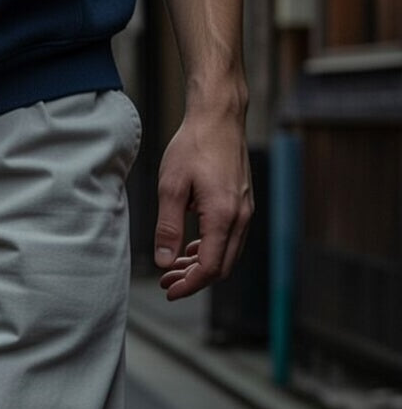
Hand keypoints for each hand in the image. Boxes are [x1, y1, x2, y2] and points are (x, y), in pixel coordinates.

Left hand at [154, 106, 252, 300]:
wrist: (218, 117)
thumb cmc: (193, 146)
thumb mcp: (171, 187)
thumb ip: (168, 228)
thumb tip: (164, 261)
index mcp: (224, 216)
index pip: (210, 267)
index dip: (189, 285)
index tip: (168, 290)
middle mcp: (241, 217)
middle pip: (222, 266)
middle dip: (194, 280)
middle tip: (166, 282)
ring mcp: (245, 210)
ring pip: (227, 253)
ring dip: (201, 265)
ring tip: (173, 267)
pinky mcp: (242, 203)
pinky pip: (229, 238)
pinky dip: (210, 249)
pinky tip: (189, 248)